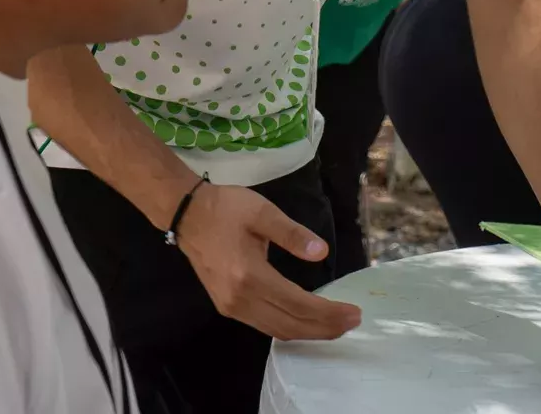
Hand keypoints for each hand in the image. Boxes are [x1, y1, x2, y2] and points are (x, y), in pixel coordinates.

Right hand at [176, 183, 361, 341]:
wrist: (186, 214)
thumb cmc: (226, 208)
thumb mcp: (263, 212)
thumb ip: (293, 234)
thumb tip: (321, 252)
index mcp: (250, 276)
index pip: (298, 304)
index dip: (328, 313)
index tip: (354, 313)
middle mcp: (240, 299)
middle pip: (289, 325)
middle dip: (324, 328)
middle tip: (352, 322)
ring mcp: (230, 306)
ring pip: (276, 331)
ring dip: (308, 332)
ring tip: (335, 325)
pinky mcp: (226, 306)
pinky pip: (264, 326)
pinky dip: (289, 327)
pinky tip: (305, 321)